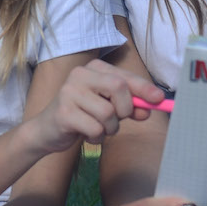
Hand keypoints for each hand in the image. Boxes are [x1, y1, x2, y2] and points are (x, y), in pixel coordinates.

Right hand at [27, 58, 164, 152]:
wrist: (47, 131)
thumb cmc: (82, 115)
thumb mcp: (108, 107)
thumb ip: (128, 105)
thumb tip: (149, 108)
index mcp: (93, 68)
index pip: (124, 76)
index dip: (144, 88)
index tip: (159, 99)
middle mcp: (80, 75)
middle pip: (118, 88)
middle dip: (125, 109)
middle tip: (118, 120)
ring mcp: (69, 92)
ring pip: (108, 113)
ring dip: (110, 128)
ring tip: (98, 128)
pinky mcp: (64, 112)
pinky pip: (95, 128)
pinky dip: (97, 137)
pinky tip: (86, 134)